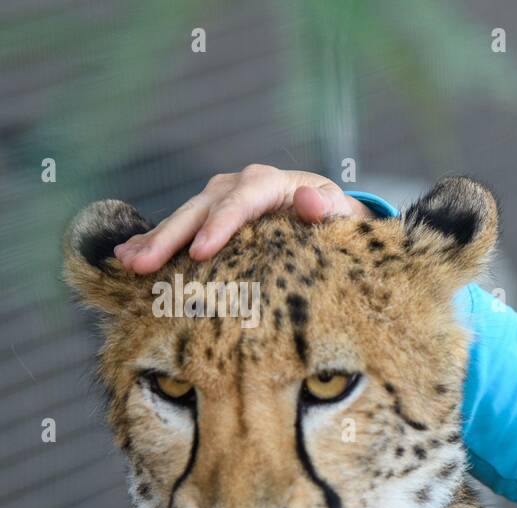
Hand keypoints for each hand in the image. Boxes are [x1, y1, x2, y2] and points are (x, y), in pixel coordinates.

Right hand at [112, 164, 376, 273]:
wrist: (324, 211)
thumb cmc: (334, 216)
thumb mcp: (339, 212)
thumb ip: (327, 207)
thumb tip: (309, 200)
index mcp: (269, 183)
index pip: (241, 201)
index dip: (220, 226)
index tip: (201, 253)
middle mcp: (237, 185)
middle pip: (201, 209)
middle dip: (171, 237)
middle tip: (145, 264)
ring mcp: (218, 198)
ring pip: (182, 217)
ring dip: (154, 240)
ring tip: (129, 262)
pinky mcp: (207, 214)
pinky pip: (178, 227)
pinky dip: (152, 240)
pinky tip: (126, 255)